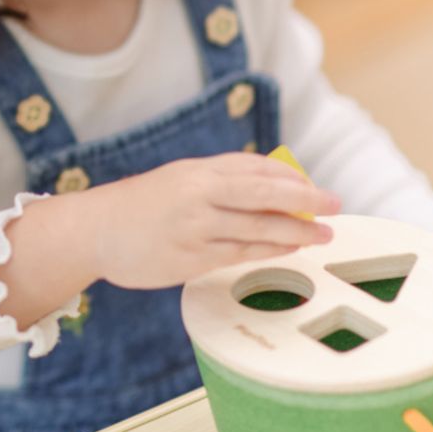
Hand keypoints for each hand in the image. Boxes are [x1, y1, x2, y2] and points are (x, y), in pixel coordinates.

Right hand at [86, 151, 340, 289]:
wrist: (97, 230)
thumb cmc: (143, 203)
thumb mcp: (182, 177)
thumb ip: (223, 177)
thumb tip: (275, 181)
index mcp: (198, 172)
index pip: (256, 171)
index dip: (292, 180)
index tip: (318, 189)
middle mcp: (199, 196)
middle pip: (263, 197)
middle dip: (305, 202)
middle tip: (335, 207)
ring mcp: (194, 229)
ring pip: (256, 231)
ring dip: (295, 232)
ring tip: (321, 235)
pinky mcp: (189, 260)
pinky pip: (239, 256)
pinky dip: (269, 252)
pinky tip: (288, 251)